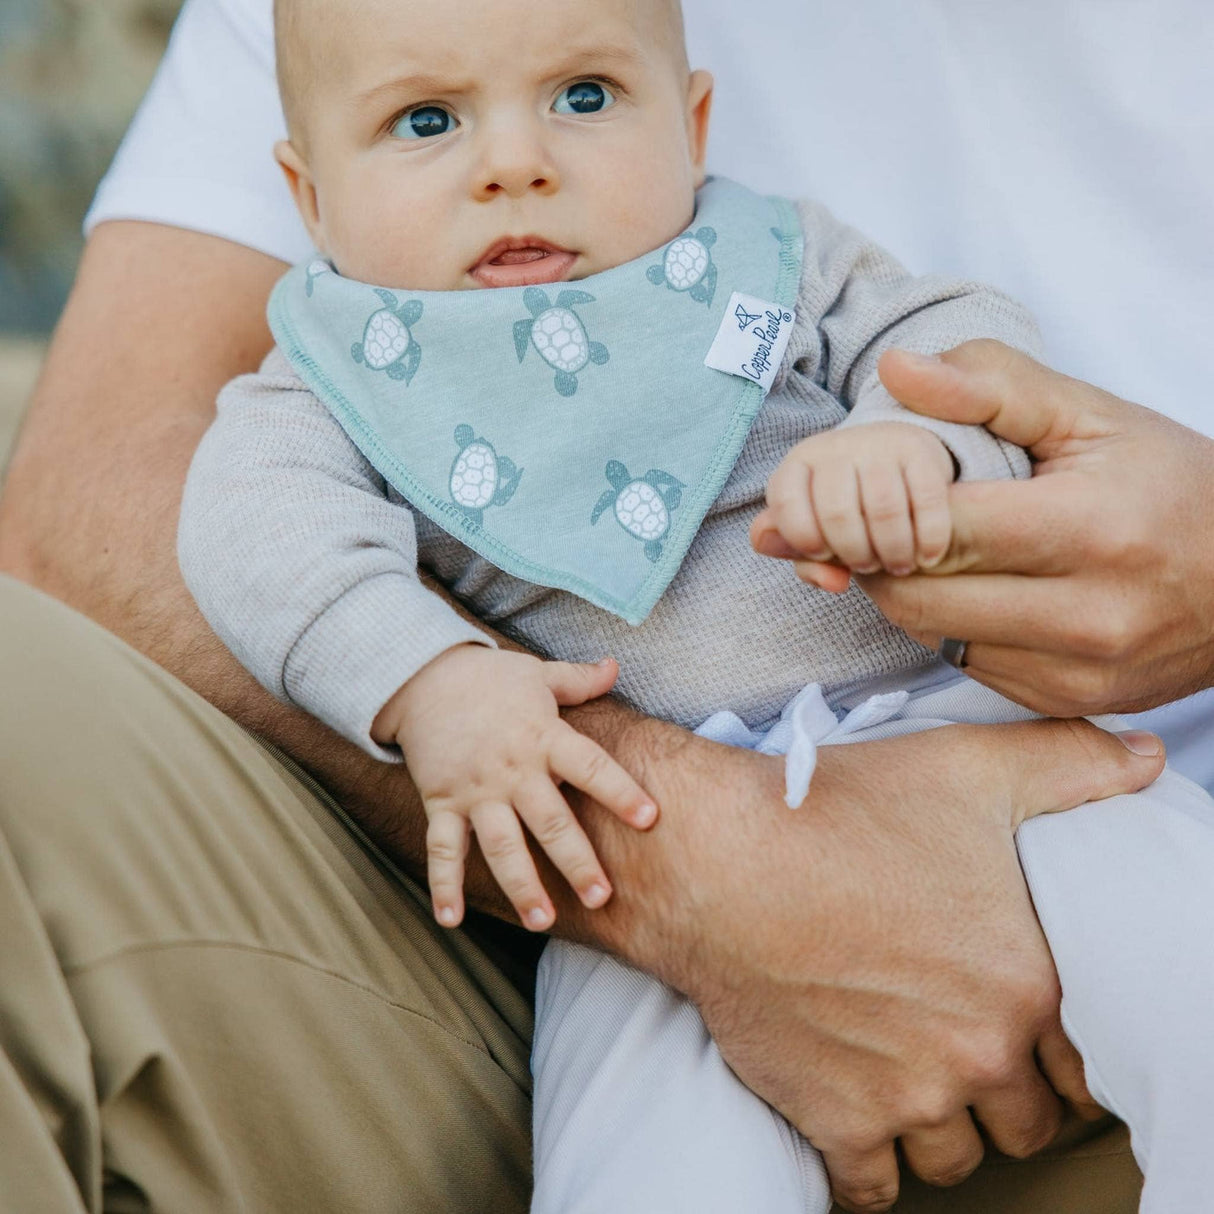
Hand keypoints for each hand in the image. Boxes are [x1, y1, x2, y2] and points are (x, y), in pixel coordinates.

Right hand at [374, 647, 656, 930]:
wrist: (422, 676)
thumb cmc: (490, 678)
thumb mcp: (538, 673)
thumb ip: (579, 679)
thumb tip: (616, 666)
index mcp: (544, 737)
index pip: (590, 766)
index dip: (621, 791)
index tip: (650, 818)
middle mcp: (513, 769)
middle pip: (550, 820)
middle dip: (576, 861)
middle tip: (601, 897)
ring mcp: (475, 790)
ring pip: (501, 844)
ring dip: (522, 885)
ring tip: (543, 921)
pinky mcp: (441, 802)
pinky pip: (442, 848)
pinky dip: (443, 885)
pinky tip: (450, 920)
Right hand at [590, 716, 1162, 1212]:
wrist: (719, 860)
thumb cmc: (839, 811)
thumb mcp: (965, 769)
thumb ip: (1069, 764)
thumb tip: (1145, 759)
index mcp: (1025, 982)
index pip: (1084, 1067)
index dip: (1062, 1055)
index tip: (1030, 1037)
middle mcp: (977, 1053)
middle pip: (1022, 1123)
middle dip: (1002, 1093)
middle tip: (967, 1053)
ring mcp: (906, 1097)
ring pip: (952, 1160)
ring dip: (940, 1130)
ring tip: (916, 1084)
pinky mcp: (832, 1120)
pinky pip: (870, 1190)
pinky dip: (869, 1167)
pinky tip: (860, 1125)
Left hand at [761, 422, 954, 591]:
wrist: (892, 456)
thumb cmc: (845, 505)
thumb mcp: (815, 527)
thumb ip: (805, 558)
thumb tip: (830, 582)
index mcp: (798, 466)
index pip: (785, 502)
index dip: (800, 538)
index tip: (822, 554)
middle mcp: (835, 449)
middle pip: (837, 513)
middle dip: (854, 553)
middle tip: (868, 568)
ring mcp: (878, 445)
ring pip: (884, 509)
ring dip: (893, 551)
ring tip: (898, 566)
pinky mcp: (919, 450)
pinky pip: (927, 499)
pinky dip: (929, 537)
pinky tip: (928, 556)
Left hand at [764, 340, 1213, 714]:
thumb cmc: (1169, 485)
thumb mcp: (1090, 416)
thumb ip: (989, 386)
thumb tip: (892, 368)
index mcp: (1091, 529)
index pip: (938, 527)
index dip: (890, 505)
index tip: (878, 485)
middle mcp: (1087, 615)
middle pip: (920, 595)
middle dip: (885, 554)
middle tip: (885, 521)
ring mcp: (1077, 671)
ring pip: (931, 636)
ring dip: (910, 594)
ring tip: (927, 551)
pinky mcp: (1067, 703)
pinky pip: (966, 666)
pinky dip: (949, 627)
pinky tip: (970, 591)